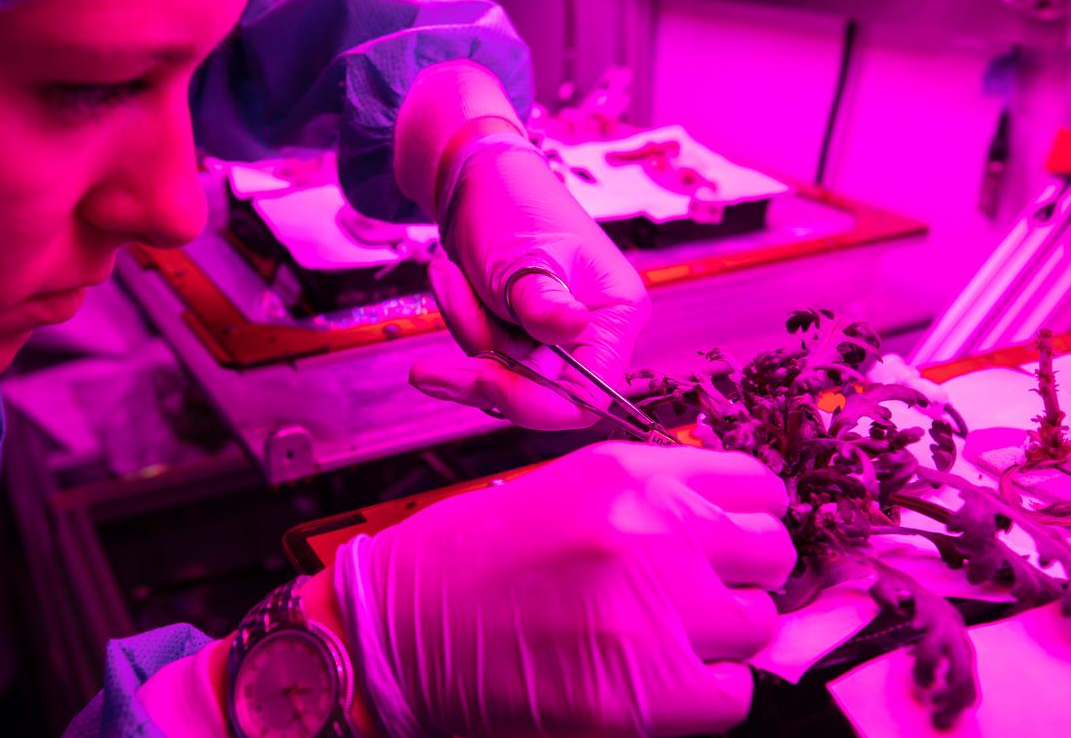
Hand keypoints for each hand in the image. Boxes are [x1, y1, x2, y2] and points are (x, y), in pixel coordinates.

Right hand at [335, 442, 796, 736]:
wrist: (398, 626)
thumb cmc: (472, 558)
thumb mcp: (566, 491)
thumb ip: (652, 500)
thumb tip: (734, 527)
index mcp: (627, 475)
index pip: (757, 486)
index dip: (749, 516)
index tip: (734, 538)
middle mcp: (649, 532)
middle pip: (773, 554)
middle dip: (742, 575)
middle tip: (698, 593)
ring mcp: (650, 613)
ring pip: (757, 626)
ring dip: (720, 637)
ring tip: (661, 638)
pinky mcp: (641, 695)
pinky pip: (732, 696)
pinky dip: (703, 695)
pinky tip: (650, 679)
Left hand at [410, 134, 648, 428]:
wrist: (478, 178)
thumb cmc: (510, 206)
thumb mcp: (523, 256)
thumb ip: (540, 303)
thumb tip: (571, 329)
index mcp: (615, 314)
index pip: (589, 396)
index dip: (534, 402)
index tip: (481, 377)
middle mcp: (594, 332)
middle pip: (537, 389)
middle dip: (482, 351)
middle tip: (447, 291)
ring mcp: (557, 336)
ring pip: (504, 374)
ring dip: (466, 327)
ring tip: (448, 272)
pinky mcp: (525, 334)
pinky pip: (488, 356)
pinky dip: (462, 323)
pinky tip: (450, 278)